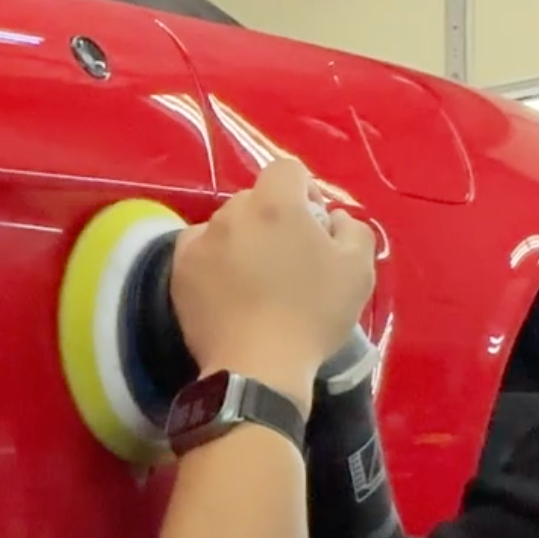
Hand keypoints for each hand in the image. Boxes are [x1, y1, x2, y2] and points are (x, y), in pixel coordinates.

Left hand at [171, 158, 376, 412]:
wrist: (258, 368)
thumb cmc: (313, 317)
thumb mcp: (359, 271)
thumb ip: (352, 229)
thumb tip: (333, 218)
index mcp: (276, 203)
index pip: (288, 170)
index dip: (304, 191)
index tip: (313, 225)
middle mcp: (232, 211)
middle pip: (255, 199)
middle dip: (272, 218)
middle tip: (286, 258)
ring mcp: (200, 240)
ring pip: (225, 226)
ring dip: (241, 240)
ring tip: (253, 280)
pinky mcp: (179, 270)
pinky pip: (199, 251)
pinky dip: (212, 262)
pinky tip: (225, 290)